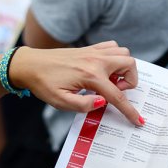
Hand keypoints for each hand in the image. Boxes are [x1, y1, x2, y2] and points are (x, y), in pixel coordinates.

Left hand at [10, 41, 143, 125]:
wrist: (30, 65)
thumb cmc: (43, 84)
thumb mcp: (60, 102)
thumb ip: (83, 105)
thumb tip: (103, 102)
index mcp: (90, 75)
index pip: (116, 95)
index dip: (129, 110)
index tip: (138, 120)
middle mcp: (95, 60)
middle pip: (129, 65)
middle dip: (130, 81)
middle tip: (114, 91)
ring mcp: (93, 52)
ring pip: (124, 53)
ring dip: (123, 68)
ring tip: (109, 81)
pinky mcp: (89, 48)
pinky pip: (112, 46)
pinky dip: (115, 57)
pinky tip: (104, 69)